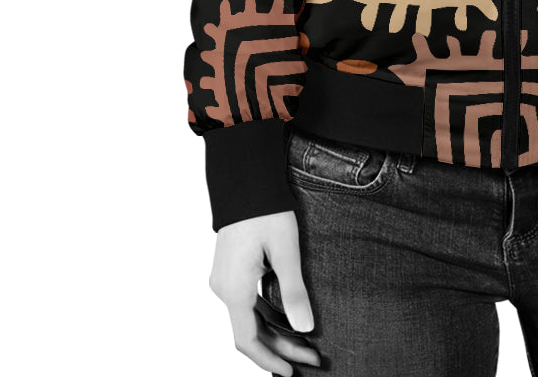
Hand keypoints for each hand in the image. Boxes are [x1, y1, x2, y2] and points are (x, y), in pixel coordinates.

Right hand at [209, 210, 321, 375]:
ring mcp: (224, 279)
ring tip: (306, 342)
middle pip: (251, 331)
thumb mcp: (286, 250)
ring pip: (249, 317)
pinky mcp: (230, 270)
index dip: (270, 361)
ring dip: (275, 332)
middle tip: (313, 357)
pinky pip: (247, 302)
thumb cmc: (266, 210)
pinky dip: (266, 316)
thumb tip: (306, 328)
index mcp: (234, 289)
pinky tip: (287, 319)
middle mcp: (224, 288)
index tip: (292, 373)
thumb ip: (293, 291)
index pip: (248, 341)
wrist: (245, 180)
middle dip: (282, 347)